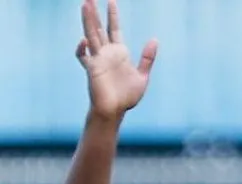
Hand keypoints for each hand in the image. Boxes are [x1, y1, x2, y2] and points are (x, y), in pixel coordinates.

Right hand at [76, 0, 157, 120]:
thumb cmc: (127, 96)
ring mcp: (98, 59)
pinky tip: (84, 41)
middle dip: (95, 12)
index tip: (111, 1)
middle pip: (99, 28)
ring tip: (85, 5)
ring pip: (90, 35)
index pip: (114, 29)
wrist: (116, 111)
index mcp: (119, 52)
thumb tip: (154, 39)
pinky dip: (82, 48)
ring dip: (87, 20)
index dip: (113, 15)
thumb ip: (147, 57)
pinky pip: (83, 56)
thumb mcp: (142, 75)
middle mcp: (107, 53)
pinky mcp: (92, 69)